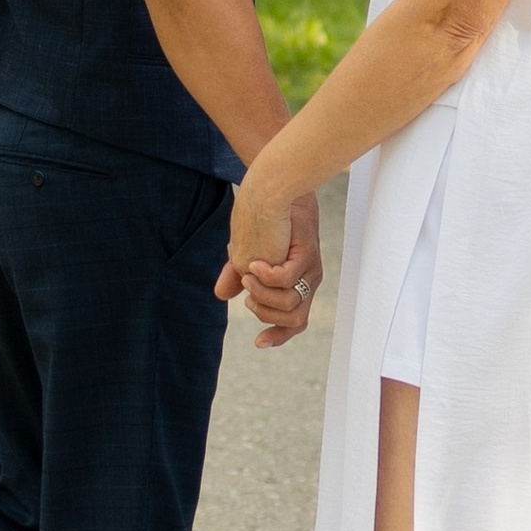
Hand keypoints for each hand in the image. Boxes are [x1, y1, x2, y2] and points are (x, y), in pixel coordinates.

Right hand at [219, 176, 321, 348]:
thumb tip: (221, 295)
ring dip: (261, 293)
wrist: (270, 187)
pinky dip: (266, 276)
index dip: (279, 337)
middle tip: (247, 289)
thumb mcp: (243, 251)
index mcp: (297, 282)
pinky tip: (255, 263)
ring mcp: (309, 268)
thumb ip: (235, 274)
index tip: (258, 343)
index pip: (296, 321)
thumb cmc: (259, 216)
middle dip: (264, 311)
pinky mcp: (306, 254)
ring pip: (289, 304)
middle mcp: (308, 278)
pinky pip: (285, 281)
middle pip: (294, 320)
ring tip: (249, 271)